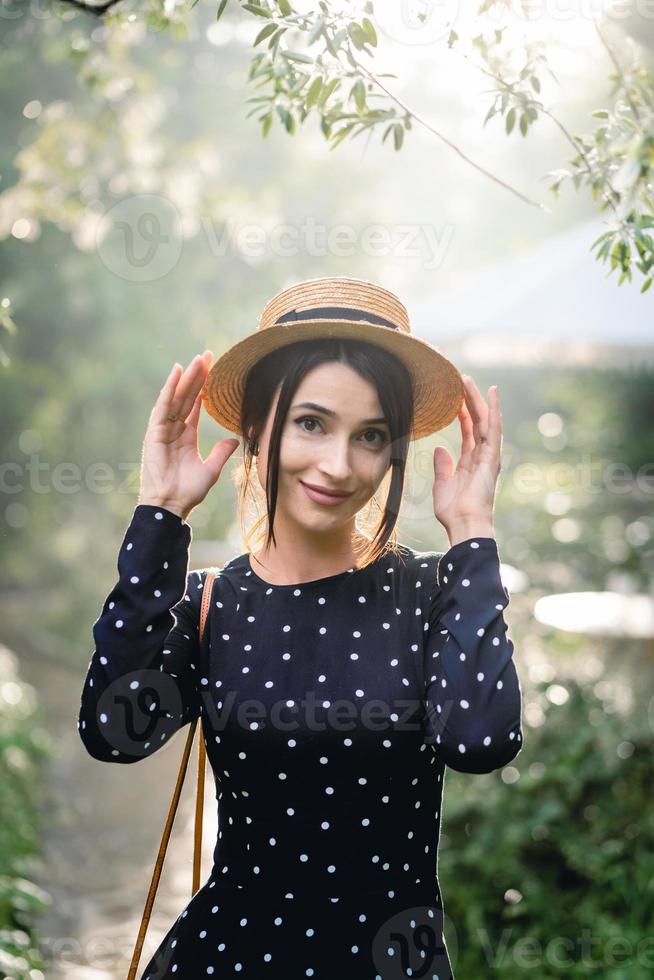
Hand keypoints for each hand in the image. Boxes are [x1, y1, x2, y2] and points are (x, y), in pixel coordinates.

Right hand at [137, 351, 239, 520]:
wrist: (171, 506)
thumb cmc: (188, 492)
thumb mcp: (211, 470)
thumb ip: (221, 453)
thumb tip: (234, 440)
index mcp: (186, 436)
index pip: (196, 406)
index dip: (204, 388)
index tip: (213, 371)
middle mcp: (174, 429)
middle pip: (187, 396)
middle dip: (198, 376)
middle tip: (207, 355)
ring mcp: (163, 430)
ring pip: (177, 397)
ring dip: (187, 377)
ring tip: (198, 359)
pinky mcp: (154, 433)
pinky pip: (162, 406)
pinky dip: (169, 389)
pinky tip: (177, 372)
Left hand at [432, 375, 501, 534]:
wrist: (463, 526)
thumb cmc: (453, 512)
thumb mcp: (442, 485)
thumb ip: (442, 466)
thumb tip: (439, 449)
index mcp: (470, 462)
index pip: (467, 431)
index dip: (461, 414)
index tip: (455, 398)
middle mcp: (482, 456)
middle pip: (477, 422)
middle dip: (469, 401)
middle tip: (461, 380)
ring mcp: (489, 456)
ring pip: (485, 420)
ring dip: (478, 400)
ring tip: (469, 380)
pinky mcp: (493, 457)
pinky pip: (494, 429)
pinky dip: (494, 410)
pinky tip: (492, 393)